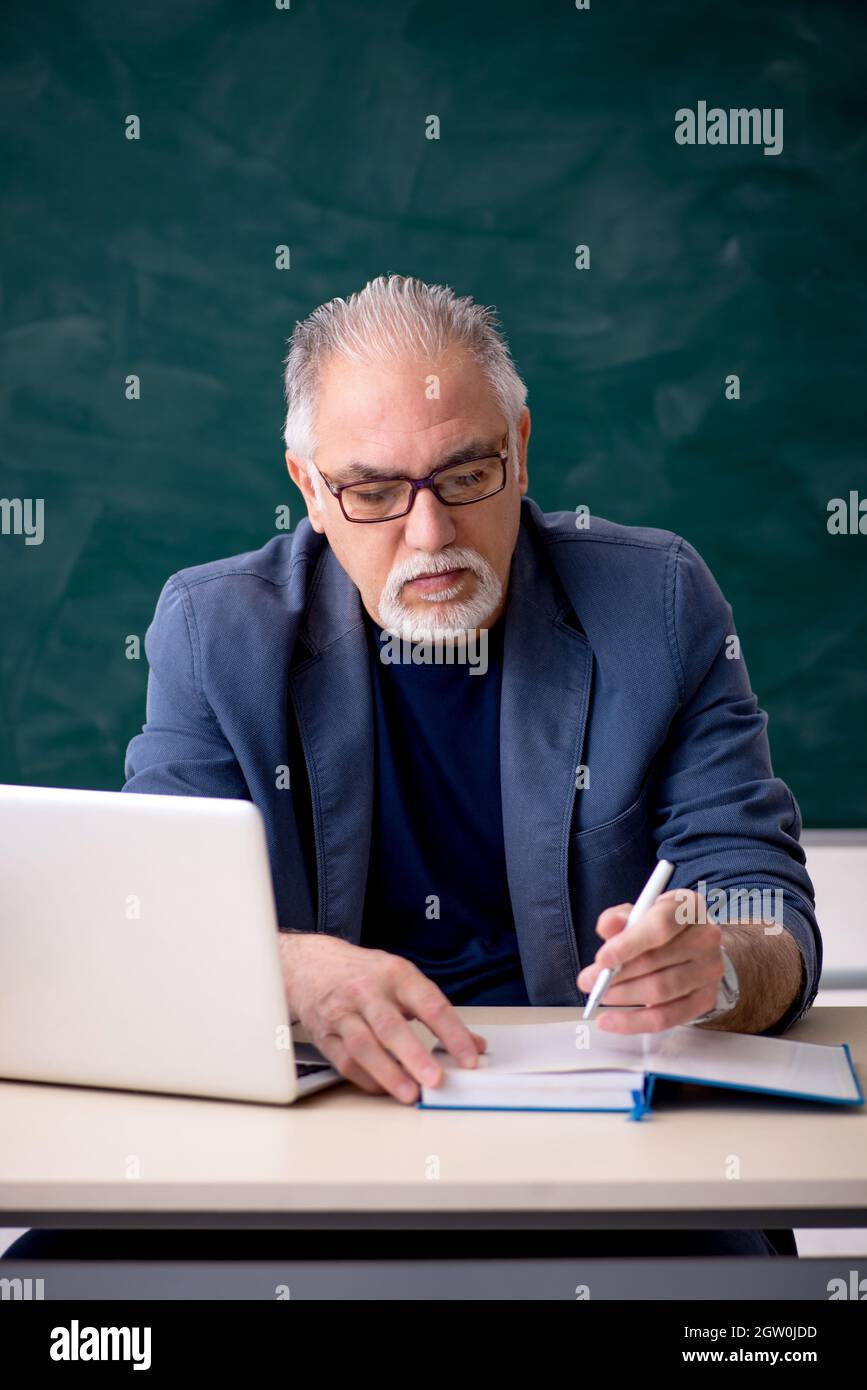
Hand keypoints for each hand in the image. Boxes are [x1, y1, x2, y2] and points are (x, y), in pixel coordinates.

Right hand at [278, 933, 486, 1101]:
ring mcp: (343, 1013)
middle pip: (391, 1026)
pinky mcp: (325, 1035)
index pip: (430, 1005)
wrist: (312, 965)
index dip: (452, 1033)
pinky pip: (345, 1061)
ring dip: (388, 1073)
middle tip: (435, 1080)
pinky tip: (385, 1089)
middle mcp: (367, 992)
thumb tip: (473, 1045)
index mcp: (396, 975)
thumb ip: (436, 1011)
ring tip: (409, 1093)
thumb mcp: (403, 979)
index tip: (470, 1059)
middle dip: (415, 1056)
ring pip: (364, 1046)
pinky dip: (367, 1079)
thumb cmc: (365, 974)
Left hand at [576, 891, 724, 1033]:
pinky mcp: (705, 999)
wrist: (697, 946)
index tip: (602, 959)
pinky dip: (634, 1022)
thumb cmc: (663, 927)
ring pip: (660, 990)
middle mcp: (706, 938)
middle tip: (588, 981)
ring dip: (623, 996)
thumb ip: (620, 917)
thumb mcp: (640, 912)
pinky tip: (611, 1020)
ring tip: (600, 995)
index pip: (661, 925)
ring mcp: (709, 970)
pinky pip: (666, 1017)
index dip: (629, 943)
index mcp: (688, 907)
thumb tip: (606, 927)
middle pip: (657, 961)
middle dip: (616, 974)